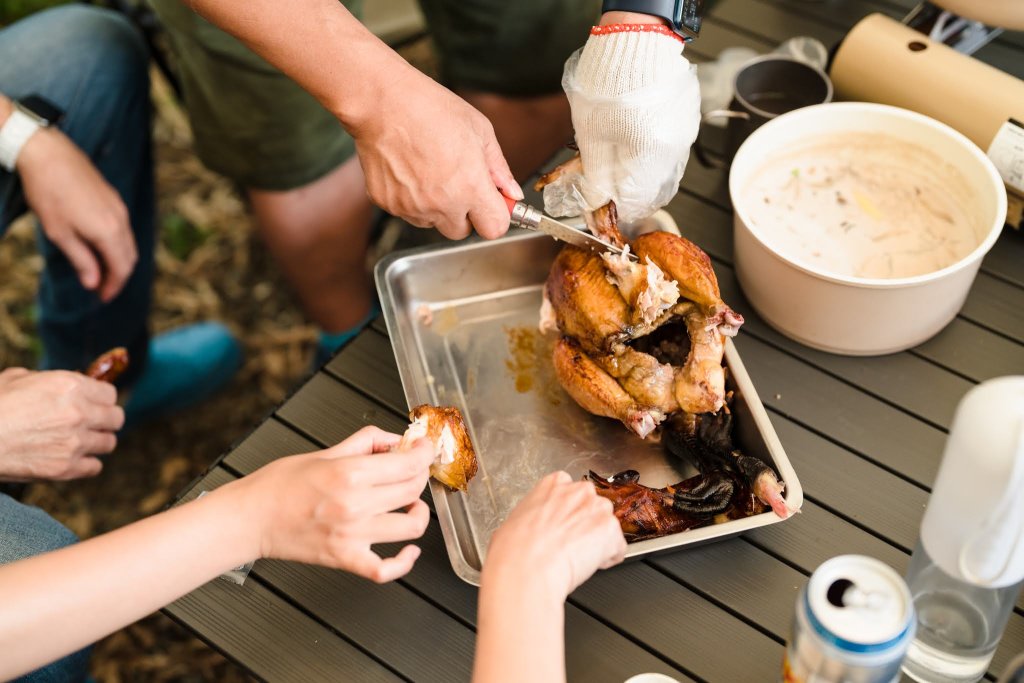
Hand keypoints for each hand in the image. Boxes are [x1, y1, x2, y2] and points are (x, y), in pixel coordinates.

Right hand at [0, 368, 122, 480]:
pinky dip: (86, 464)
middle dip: (105, 420)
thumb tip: (61, 384)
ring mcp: (75, 442)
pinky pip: (95, 467)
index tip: (93, 404)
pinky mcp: (66, 468)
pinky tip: (72, 459)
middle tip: (91, 423)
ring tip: (79, 441)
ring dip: (96, 442)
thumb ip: (47, 380)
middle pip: (116, 418)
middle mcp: (79, 413)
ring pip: (109, 443)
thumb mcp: (17, 379)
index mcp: (70, 386)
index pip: (110, 394)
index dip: (101, 399)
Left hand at [17, 128, 136, 301]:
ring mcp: (119, 207)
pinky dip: (117, 244)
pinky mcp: (113, 198)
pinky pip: (123, 228)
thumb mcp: (60, 233)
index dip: (114, 286)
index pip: (121, 268)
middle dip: (119, 276)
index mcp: (109, 232)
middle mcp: (121, 220)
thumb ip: (81, 259)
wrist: (48, 154)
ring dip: (119, 260)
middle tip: (103, 288)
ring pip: (128, 242)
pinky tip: (100, 246)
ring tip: (101, 270)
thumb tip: (93, 282)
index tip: (102, 298)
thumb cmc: (49, 194)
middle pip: (130, 257)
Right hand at [237, 426, 434, 582]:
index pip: (407, 463)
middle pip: (413, 489)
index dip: (424, 452)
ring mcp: (352, 535)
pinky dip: (404, 562)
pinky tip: (408, 550)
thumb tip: (393, 439)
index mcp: (348, 474)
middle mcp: (354, 505)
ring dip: (418, 512)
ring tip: (409, 503)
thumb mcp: (324, 452)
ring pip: (411, 526)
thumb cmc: (278, 485)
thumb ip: (364, 442)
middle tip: (413, 468)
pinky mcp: (346, 559)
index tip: (424, 447)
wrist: (249, 519)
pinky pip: (386, 570)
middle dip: (420, 474)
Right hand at [351, 67, 521, 240]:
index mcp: (470, 186)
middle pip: (462, 232)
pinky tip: (411, 171)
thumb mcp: (479, 130)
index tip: (493, 204)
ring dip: (438, 208)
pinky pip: (409, 213)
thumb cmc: (430, 108)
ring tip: (431, 171)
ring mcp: (412, 207)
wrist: (382, 102)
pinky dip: (413, 199)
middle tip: (459, 183)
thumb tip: (512, 193)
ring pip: (434, 223)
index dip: (496, 216)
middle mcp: (441, 203)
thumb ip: (499, 169)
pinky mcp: (389, 205)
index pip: (495, 228)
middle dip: (465, 214)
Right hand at [485, 471, 625, 598]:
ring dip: (598, 541)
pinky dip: (609, 558)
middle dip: (585, 525)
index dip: (567, 513)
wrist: (527, 569)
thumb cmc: (514, 550)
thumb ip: (531, 517)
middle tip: (571, 545)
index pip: (570, 492)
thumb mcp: (513, 521)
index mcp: (554, 483)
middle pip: (592, 507)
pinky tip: (590, 566)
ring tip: (579, 559)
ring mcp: (598, 508)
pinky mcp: (611, 530)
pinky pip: (617, 547)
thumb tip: (525, 530)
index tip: (562, 527)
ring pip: (606, 526)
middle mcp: (579, 490)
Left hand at [544, 21, 700, 224]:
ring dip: (642, 175)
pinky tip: (633, 140)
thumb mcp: (591, 136)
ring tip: (616, 162)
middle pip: (654, 191)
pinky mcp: (687, 119)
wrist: (634, 40)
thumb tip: (596, 202)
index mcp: (650, 159)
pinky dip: (652, 154)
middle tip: (606, 188)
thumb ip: (596, 176)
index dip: (616, 211)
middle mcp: (674, 151)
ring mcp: (685, 135)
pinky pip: (671, 149)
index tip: (600, 209)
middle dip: (630, 195)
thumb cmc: (608, 84)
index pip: (636, 204)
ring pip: (663, 171)